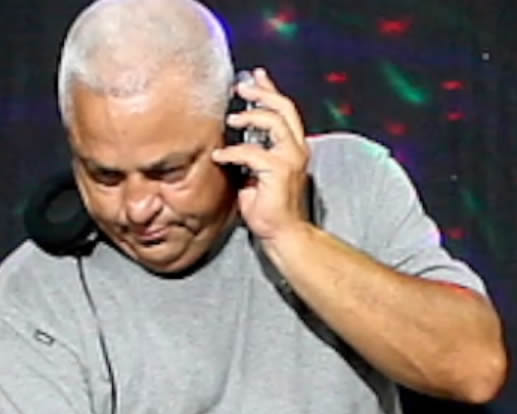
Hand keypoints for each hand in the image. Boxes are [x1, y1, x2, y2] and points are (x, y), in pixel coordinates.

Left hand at [212, 67, 309, 242]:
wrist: (284, 235)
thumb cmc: (270, 210)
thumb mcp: (258, 176)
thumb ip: (252, 157)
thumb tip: (231, 143)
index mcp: (294, 148)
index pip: (285, 111)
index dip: (270, 91)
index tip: (256, 76)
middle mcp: (297, 150)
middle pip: (284, 108)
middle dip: (261, 92)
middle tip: (240, 86)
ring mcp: (291, 160)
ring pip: (273, 122)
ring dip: (250, 116)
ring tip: (231, 119)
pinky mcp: (279, 172)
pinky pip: (252, 153)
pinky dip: (233, 152)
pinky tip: (219, 156)